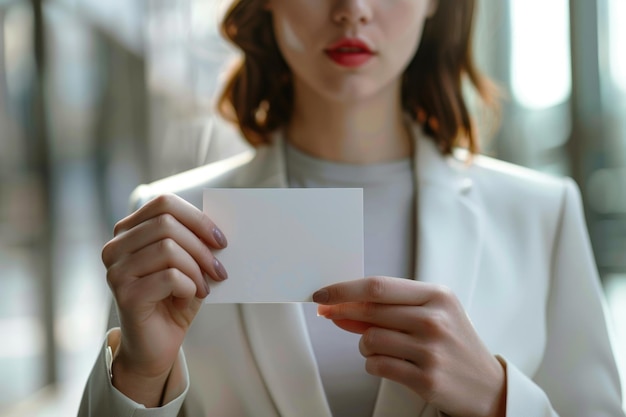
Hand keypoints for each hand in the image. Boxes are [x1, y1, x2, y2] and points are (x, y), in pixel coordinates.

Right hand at [101, 194, 227, 405]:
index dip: (197, 218)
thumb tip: (218, 228)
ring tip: (204, 287)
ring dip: (196, 269)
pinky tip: (189, 298)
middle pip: (167, 224)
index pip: (163, 203)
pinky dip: (189, 286)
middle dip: (201, 247)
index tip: (220, 240)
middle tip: (218, 270)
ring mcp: (116, 271)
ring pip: (168, 249)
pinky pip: (169, 277)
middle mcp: (115, 247)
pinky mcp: (125, 294)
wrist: (154, 346)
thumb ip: (195, 242)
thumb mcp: (187, 265)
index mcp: (128, 232)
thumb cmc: (173, 300)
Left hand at [313, 277, 505, 416]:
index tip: (322, 293)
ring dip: (365, 345)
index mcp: (437, 296)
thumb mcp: (431, 314)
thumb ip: (389, 309)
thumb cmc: (453, 343)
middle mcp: (435, 320)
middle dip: (343, 313)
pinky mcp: (426, 379)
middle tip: (332, 315)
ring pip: (369, 340)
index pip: (378, 287)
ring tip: (381, 347)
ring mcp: (431, 350)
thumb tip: (340, 307)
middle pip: (370, 311)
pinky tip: (388, 363)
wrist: (487, 386)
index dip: (344, 289)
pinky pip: (377, 366)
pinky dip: (373, 364)